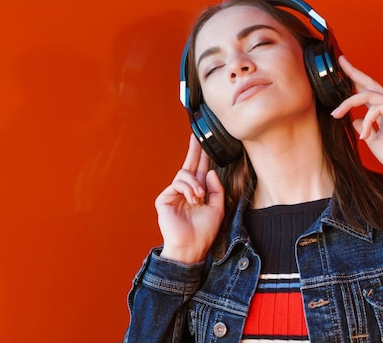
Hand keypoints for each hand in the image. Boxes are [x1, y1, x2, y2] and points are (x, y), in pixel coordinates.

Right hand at [155, 134, 224, 263]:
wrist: (191, 246)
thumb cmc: (204, 232)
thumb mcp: (217, 208)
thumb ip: (216, 189)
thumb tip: (209, 171)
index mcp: (197, 193)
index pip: (200, 170)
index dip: (203, 156)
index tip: (205, 142)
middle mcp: (185, 191)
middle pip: (189, 165)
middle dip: (194, 151)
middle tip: (196, 136)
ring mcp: (173, 194)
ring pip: (184, 174)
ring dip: (195, 184)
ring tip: (199, 197)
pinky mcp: (164, 198)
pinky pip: (177, 182)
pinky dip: (188, 188)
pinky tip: (193, 199)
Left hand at [330, 56, 382, 179]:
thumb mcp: (373, 141)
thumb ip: (364, 128)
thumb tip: (353, 119)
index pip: (366, 91)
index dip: (354, 80)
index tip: (341, 68)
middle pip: (368, 83)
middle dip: (353, 72)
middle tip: (340, 61)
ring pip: (366, 95)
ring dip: (347, 104)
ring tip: (336, 114)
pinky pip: (375, 109)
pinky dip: (366, 122)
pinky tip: (365, 136)